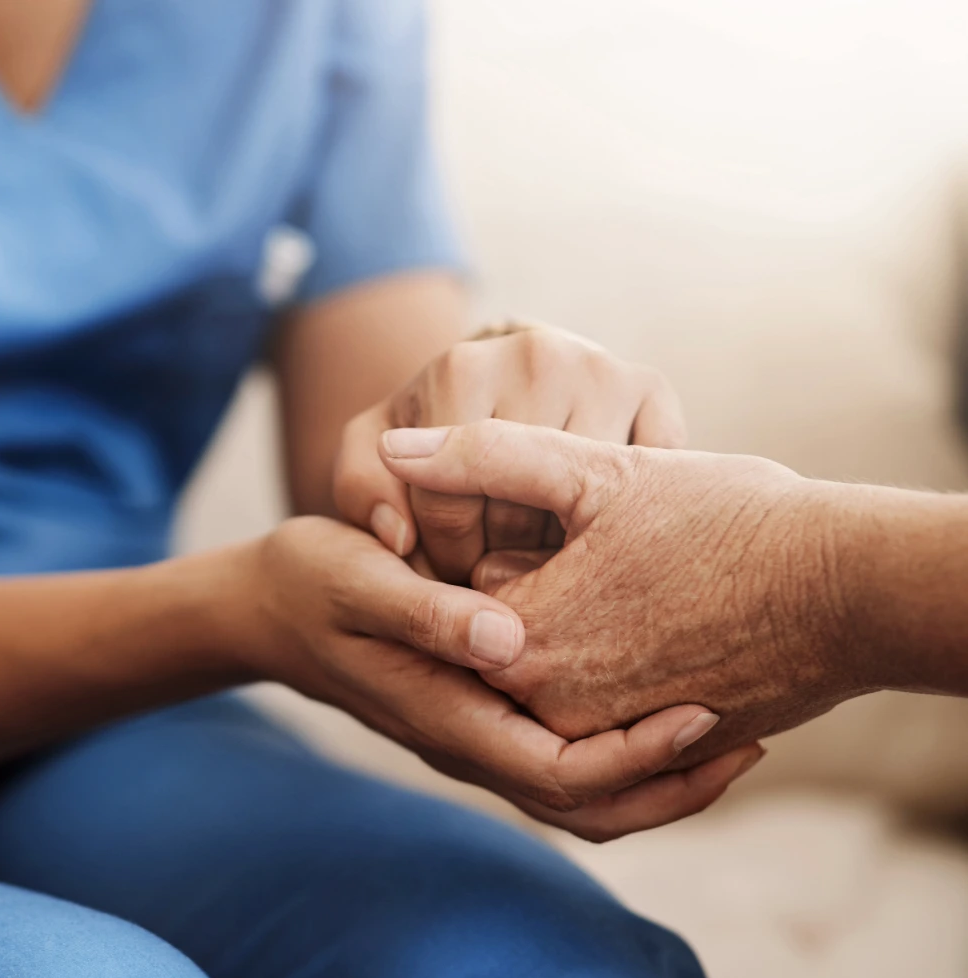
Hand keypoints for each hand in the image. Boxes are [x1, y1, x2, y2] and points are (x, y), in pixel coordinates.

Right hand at [232, 516, 762, 839]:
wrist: (267, 608)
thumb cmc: (313, 581)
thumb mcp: (361, 580)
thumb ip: (429, 612)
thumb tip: (509, 641)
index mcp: (446, 718)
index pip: (560, 774)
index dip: (637, 756)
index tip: (704, 711)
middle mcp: (467, 745)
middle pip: (588, 808)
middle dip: (672, 786)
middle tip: (752, 738)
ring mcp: (474, 738)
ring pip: (583, 798)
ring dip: (657, 777)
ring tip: (731, 734)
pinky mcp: (482, 718)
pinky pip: (566, 763)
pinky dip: (624, 752)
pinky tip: (662, 704)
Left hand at [333, 324, 684, 582]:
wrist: (502, 374)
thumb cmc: (427, 431)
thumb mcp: (373, 455)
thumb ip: (363, 490)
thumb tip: (400, 536)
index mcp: (461, 368)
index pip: (450, 504)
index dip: (444, 558)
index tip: (446, 574)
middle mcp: (539, 355)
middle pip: (523, 511)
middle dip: (501, 563)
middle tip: (495, 580)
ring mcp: (605, 368)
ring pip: (589, 511)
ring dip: (563, 558)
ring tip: (538, 567)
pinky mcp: (656, 387)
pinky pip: (645, 487)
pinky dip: (620, 521)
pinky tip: (591, 534)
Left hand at [379, 420, 859, 765]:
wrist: (854, 587)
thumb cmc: (728, 519)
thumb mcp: (596, 471)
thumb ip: (486, 458)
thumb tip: (396, 452)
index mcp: (524, 643)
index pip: (460, 600)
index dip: (498, 547)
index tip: (556, 522)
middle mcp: (557, 710)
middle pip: (505, 647)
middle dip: (535, 596)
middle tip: (609, 555)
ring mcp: (613, 740)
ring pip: (559, 683)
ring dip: (580, 633)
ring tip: (641, 583)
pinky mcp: (665, 753)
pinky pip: (615, 722)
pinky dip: (624, 675)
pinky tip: (667, 619)